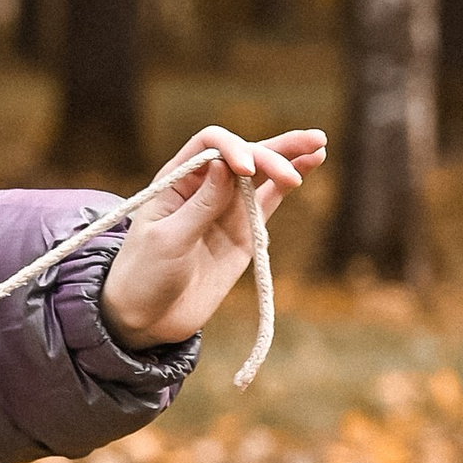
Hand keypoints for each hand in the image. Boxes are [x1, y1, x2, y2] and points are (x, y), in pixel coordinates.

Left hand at [99, 126, 325, 349]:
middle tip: (310, 147)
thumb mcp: (168, 240)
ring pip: (261, 174)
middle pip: (243, 154)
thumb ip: (200, 206)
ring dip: (288, 157)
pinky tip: (309, 164)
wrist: (148, 318)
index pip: (211, 145)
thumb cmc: (144, 276)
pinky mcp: (243, 231)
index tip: (247, 170)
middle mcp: (204, 187)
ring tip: (318, 144)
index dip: (233, 149)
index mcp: (177, 180)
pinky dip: (286, 184)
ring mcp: (225, 209)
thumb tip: (225, 166)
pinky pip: (269, 201)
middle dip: (274, 149)